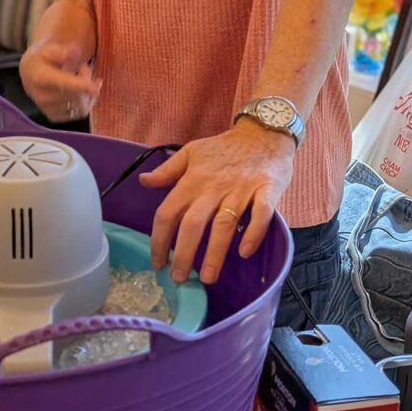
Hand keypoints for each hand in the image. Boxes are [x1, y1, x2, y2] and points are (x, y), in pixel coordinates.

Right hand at [19, 40, 99, 121]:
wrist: (29, 74)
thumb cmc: (42, 59)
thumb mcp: (49, 49)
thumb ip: (62, 51)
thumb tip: (74, 50)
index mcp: (40, 78)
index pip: (64, 84)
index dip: (82, 86)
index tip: (96, 87)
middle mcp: (43, 97)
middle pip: (77, 94)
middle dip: (87, 80)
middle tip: (84, 67)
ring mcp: (48, 109)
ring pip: (82, 105)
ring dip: (89, 91)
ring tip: (81, 77)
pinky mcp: (55, 117)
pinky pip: (80, 113)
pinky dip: (87, 102)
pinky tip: (83, 91)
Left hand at [140, 120, 295, 284]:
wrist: (264, 133)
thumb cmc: (225, 147)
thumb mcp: (191, 152)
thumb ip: (168, 170)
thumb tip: (144, 181)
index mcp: (193, 179)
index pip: (169, 212)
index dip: (159, 238)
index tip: (157, 261)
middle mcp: (214, 187)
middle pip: (193, 223)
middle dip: (183, 253)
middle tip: (178, 278)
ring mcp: (241, 190)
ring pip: (224, 224)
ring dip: (214, 253)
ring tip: (207, 278)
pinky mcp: (267, 191)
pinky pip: (261, 214)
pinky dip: (253, 233)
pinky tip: (244, 252)